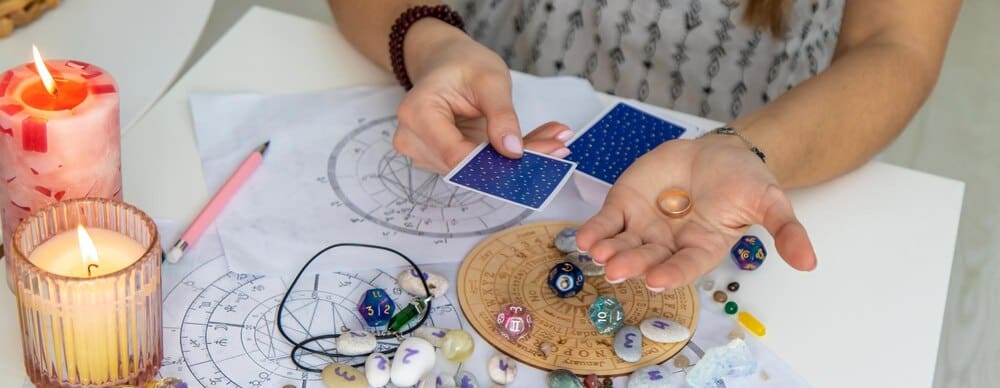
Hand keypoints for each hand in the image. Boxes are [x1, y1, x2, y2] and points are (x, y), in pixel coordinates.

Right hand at [393, 19, 571, 172]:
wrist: (445, 61)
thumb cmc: (463, 63)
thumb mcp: (490, 79)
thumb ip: (501, 115)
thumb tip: (514, 152)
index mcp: (418, 114)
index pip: (456, 154)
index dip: (496, 161)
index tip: (538, 154)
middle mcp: (414, 140)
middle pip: (468, 165)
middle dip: (515, 160)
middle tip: (559, 146)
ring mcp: (425, 153)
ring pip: (477, 170)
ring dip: (517, 159)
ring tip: (554, 141)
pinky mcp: (442, 159)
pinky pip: (478, 165)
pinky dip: (508, 156)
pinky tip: (539, 143)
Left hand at [576, 135, 817, 291]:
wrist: (720, 152)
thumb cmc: (745, 181)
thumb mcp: (771, 202)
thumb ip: (786, 231)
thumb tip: (811, 262)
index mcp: (702, 248)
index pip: (685, 266)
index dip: (671, 274)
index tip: (657, 281)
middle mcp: (669, 244)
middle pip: (648, 257)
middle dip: (632, 263)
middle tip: (616, 269)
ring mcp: (645, 226)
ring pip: (623, 243)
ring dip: (608, 250)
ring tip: (597, 254)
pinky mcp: (625, 205)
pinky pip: (606, 221)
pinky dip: (595, 229)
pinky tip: (583, 237)